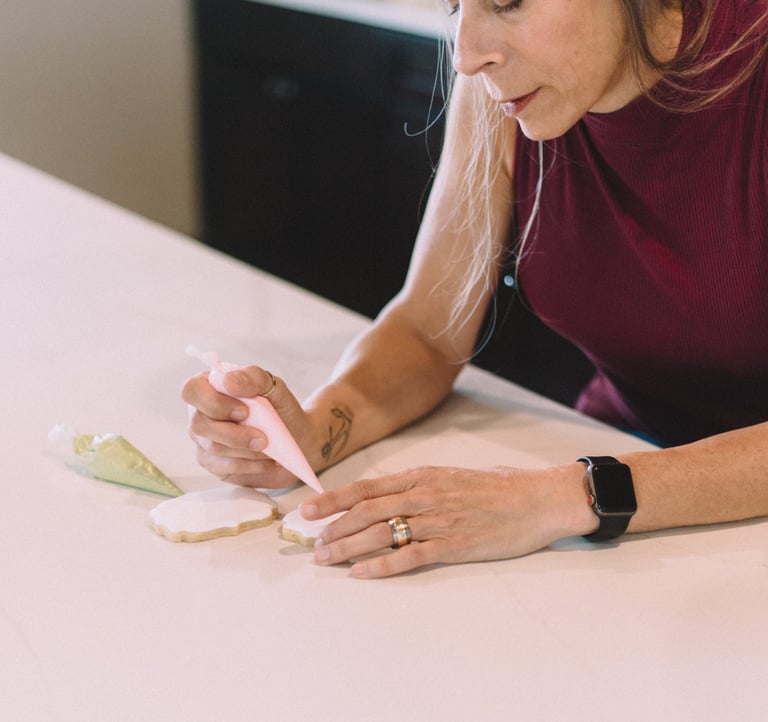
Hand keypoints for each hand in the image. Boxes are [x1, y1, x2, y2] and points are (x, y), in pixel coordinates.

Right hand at [181, 365, 313, 487]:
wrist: (297, 439)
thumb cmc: (280, 408)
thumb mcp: (273, 386)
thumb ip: (252, 377)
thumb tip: (228, 381)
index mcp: (210, 387)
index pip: (192, 390)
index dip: (214, 402)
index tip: (245, 411)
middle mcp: (200, 412)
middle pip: (198, 425)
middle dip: (234, 434)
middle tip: (263, 437)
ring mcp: (204, 439)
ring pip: (213, 448)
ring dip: (246, 449)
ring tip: (269, 446)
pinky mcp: (213, 462)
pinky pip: (223, 467)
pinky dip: (249, 465)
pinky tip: (266, 460)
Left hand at [302, 464, 594, 577]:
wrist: (537, 499)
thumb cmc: (496, 487)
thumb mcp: (452, 476)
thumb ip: (420, 486)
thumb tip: (389, 496)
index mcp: (422, 477)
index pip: (367, 488)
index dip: (334, 499)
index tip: (308, 510)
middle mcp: (424, 496)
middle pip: (366, 511)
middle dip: (334, 528)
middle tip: (313, 544)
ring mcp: (438, 521)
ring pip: (381, 533)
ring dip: (349, 547)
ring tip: (327, 559)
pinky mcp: (454, 545)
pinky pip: (410, 556)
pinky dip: (382, 566)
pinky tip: (361, 573)